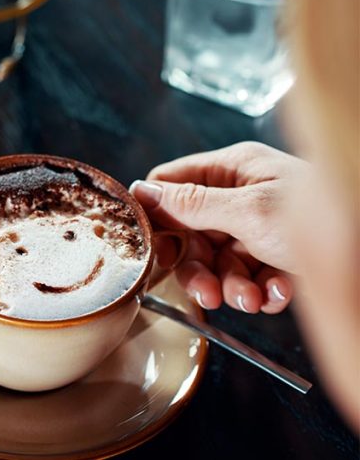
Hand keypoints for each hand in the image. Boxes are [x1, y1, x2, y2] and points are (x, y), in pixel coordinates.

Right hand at [130, 142, 305, 313]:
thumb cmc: (325, 218)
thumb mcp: (249, 210)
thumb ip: (192, 204)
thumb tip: (142, 192)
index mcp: (235, 169)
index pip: (173, 182)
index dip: (158, 214)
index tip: (154, 247)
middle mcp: (245, 194)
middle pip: (193, 232)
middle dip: (200, 267)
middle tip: (208, 293)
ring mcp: (262, 226)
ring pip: (220, 261)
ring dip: (232, 286)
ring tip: (253, 300)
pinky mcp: (280, 256)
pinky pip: (251, 277)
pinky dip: (262, 291)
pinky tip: (280, 294)